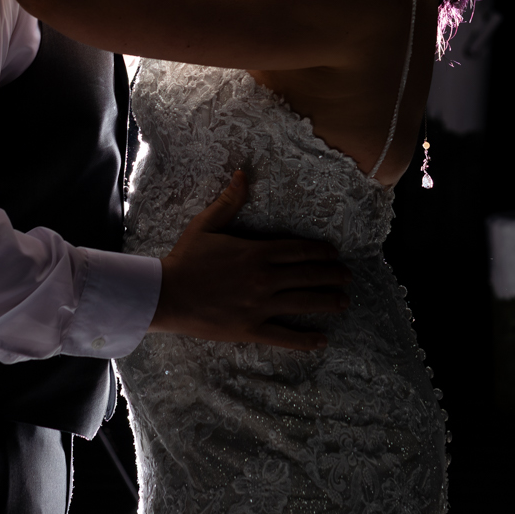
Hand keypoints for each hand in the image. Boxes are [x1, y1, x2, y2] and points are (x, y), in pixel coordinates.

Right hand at [150, 170, 348, 350]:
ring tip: (343, 301)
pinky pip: (284, 335)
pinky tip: (322, 340)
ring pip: (303, 302)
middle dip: (332, 275)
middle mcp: (264, 278)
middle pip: (308, 275)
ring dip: (327, 302)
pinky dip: (305, 340)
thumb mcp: (206, 224)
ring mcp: (260, 305)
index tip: (334, 254)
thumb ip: (229, 201)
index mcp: (257, 252)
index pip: (299, 250)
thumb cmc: (186, 259)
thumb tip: (242, 173)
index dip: (321, 252)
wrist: (166, 294)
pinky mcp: (251, 328)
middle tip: (347, 277)